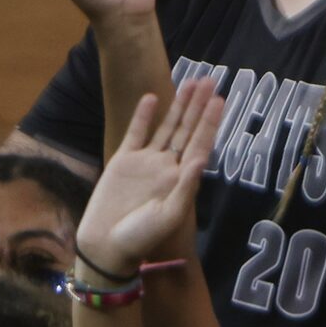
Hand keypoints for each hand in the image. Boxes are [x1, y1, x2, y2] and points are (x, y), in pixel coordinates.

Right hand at [75, 76, 224, 271]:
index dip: (210, 122)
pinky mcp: (123, 161)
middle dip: (198, 106)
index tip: (219, 100)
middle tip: (210, 81)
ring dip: (178, 106)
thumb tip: (201, 158)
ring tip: (190, 82)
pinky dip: (144, 115)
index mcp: (181, 179)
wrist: (106, 245)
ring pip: (166, 127)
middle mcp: (166, 167)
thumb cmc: (140, 238)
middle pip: (187, 130)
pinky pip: (136, 133)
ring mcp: (145, 162)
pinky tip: (152, 97)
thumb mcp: (169, 215)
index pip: (200, 144)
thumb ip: (185, 187)